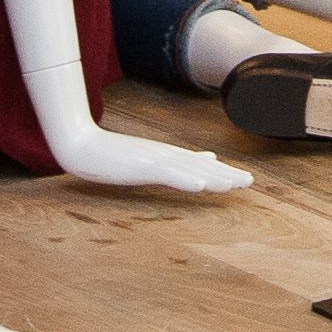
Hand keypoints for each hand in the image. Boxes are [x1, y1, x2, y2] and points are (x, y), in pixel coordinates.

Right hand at [38, 120, 251, 198]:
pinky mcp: (140, 166)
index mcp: (166, 156)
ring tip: (233, 185)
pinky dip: (185, 180)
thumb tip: (196, 159)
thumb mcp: (143, 159)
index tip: (245, 179)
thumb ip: (168, 161)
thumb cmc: (110, 154)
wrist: (81, 144)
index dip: (224, 172)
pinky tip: (200, 186)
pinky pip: (167, 174)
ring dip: (212, 177)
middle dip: (226, 175)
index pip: (200, 166)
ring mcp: (153, 160)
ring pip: (188, 170)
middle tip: (250, 182)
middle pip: (200, 167)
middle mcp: (165, 156)